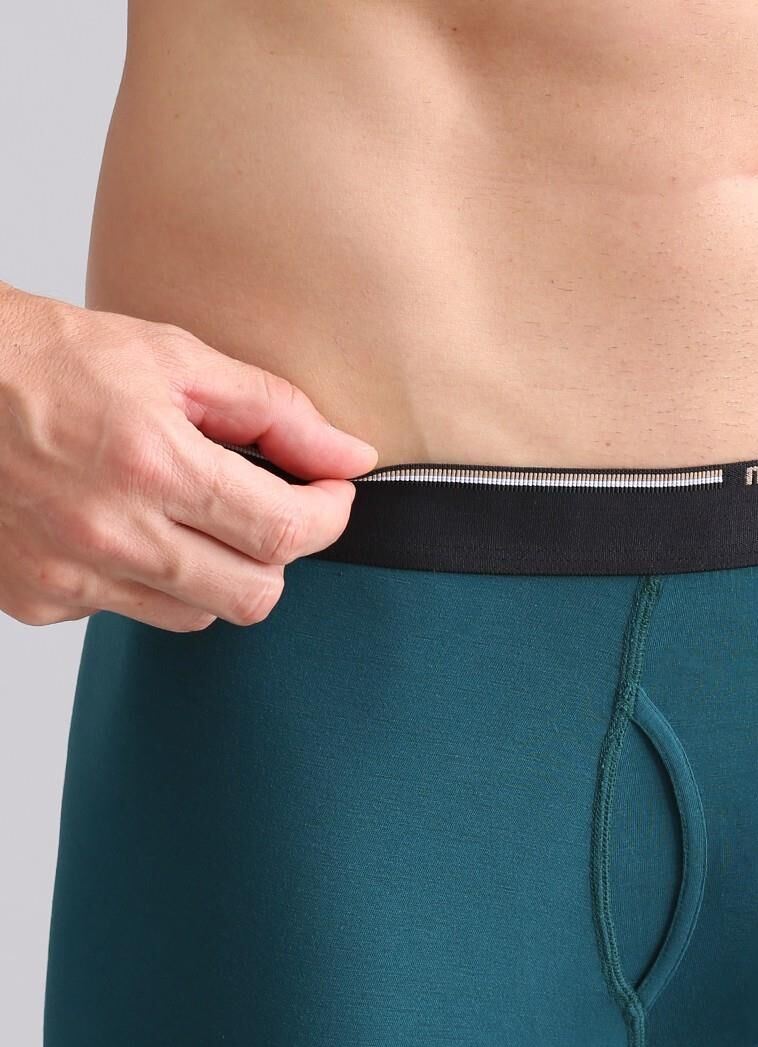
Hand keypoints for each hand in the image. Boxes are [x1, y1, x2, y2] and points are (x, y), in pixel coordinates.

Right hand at [0, 284, 377, 632]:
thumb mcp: (170, 356)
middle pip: (255, 595)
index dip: (329, 517)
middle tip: (265, 508)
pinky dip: (142, 578)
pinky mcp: (40, 599)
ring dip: (214, 572)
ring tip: (183, 512)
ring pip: (198, 614)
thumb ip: (274, 412)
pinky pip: (128, 612)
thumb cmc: (50, 358)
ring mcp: (72, 575)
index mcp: (153, 462)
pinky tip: (116, 526)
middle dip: (277, 554)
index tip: (331, 495)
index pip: (285, 531)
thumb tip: (354, 457)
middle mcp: (113, 532)